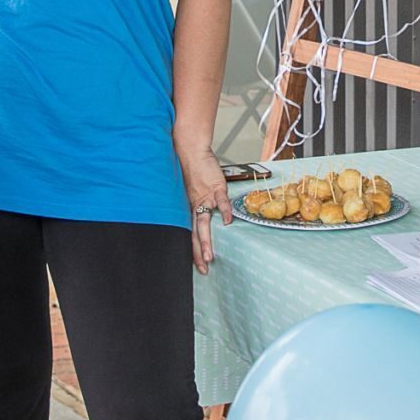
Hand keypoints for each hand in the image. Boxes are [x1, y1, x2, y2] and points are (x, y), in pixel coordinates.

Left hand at [180, 145, 233, 274]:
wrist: (191, 151)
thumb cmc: (192, 170)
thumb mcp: (190, 190)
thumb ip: (195, 203)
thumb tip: (198, 215)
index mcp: (190, 208)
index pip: (189, 234)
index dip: (192, 250)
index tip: (198, 266)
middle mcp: (196, 206)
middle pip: (195, 233)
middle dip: (199, 252)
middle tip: (204, 268)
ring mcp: (206, 198)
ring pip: (204, 223)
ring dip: (206, 240)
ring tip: (210, 256)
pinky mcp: (215, 188)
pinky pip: (221, 202)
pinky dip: (225, 211)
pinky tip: (229, 222)